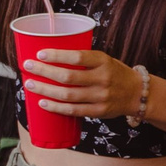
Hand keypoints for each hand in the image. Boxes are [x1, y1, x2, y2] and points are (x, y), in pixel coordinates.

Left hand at [21, 46, 141, 117]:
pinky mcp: (98, 111)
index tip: (40, 53)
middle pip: (68, 76)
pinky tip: (43, 103)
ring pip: (68, 95)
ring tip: (30, 84)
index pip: (78, 57)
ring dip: (45, 90)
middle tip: (28, 66)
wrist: (137, 93)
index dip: (57, 56)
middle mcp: (103, 79)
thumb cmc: (113, 73)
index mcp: (103, 61)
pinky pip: (73, 110)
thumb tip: (50, 57)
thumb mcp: (104, 60)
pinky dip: (56, 107)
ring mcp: (101, 97)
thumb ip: (83, 60)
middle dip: (44, 71)